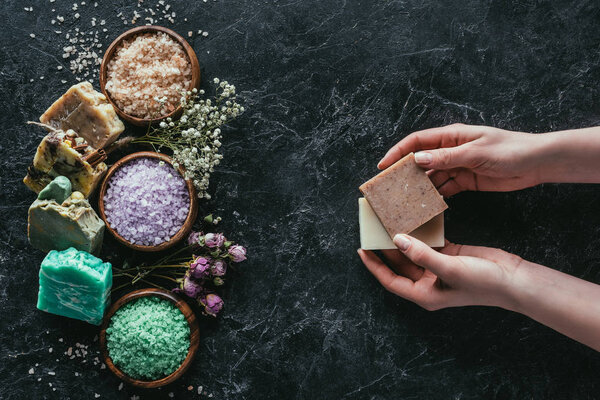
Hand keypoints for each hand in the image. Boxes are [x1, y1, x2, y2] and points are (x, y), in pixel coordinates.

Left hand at [357, 235, 522, 310]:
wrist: (512, 279)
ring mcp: (438, 269)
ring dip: (400, 240)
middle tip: (372, 231)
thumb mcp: (449, 268)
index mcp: (424, 293)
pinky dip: (419, 234)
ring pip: (411, 253)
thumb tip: (397, 240)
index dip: (374, 266)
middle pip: (398, 265)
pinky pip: (427, 244)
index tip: (361, 249)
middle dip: (385, 250)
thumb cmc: (482, 282)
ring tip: (386, 223)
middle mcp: (428, 283)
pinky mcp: (448, 256)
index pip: (390, 280)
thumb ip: (421, 254)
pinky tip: (411, 220)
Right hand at [377, 124, 544, 196]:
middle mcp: (451, 150)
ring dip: (420, 187)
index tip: (384, 165)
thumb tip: (418, 159)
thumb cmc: (509, 150)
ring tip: (406, 199)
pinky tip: (427, 205)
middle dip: (405, 172)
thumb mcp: (475, 152)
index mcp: (451, 136)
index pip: (417, 142)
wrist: (535, 163)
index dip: (398, 152)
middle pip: (421, 160)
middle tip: (391, 187)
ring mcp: (457, 166)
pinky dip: (436, 196)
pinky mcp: (465, 181)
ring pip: (431, 177)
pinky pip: (445, 188)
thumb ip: (446, 158)